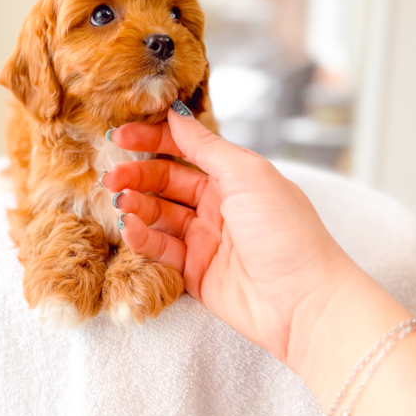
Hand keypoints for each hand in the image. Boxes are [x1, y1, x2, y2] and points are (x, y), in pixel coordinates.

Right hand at [101, 104, 356, 366]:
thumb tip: (176, 113)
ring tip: (121, 202)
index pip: (185, 149)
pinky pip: (160, 249)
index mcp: (236, 176)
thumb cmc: (287, 232)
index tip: (120, 135)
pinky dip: (142, 237)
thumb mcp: (248, 176)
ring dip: (136, 205)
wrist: (304, 302)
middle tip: (111, 177)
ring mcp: (206, 239)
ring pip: (159, 215)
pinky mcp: (196, 273)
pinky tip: (131, 228)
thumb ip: (206, 147)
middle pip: (166, 182)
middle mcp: (219, 204)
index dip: (152, 140)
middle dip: (137, 175)